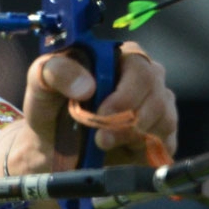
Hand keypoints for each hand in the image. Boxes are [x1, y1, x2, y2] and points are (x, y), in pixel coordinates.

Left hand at [20, 41, 176, 170]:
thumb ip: (56, 71)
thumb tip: (87, 86)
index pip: (139, 66)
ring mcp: (157, 106)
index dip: (125, 94)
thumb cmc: (51, 108)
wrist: (52, 147)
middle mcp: (145, 78)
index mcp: (120, 56)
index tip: (103, 115)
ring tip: (104, 144)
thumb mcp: (41, 82)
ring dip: (133, 137)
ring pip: (164, 119)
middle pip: (157, 94)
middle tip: (101, 138)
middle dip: (128, 120)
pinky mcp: (161, 135)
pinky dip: (146, 150)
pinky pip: (167, 142)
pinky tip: (124, 151)